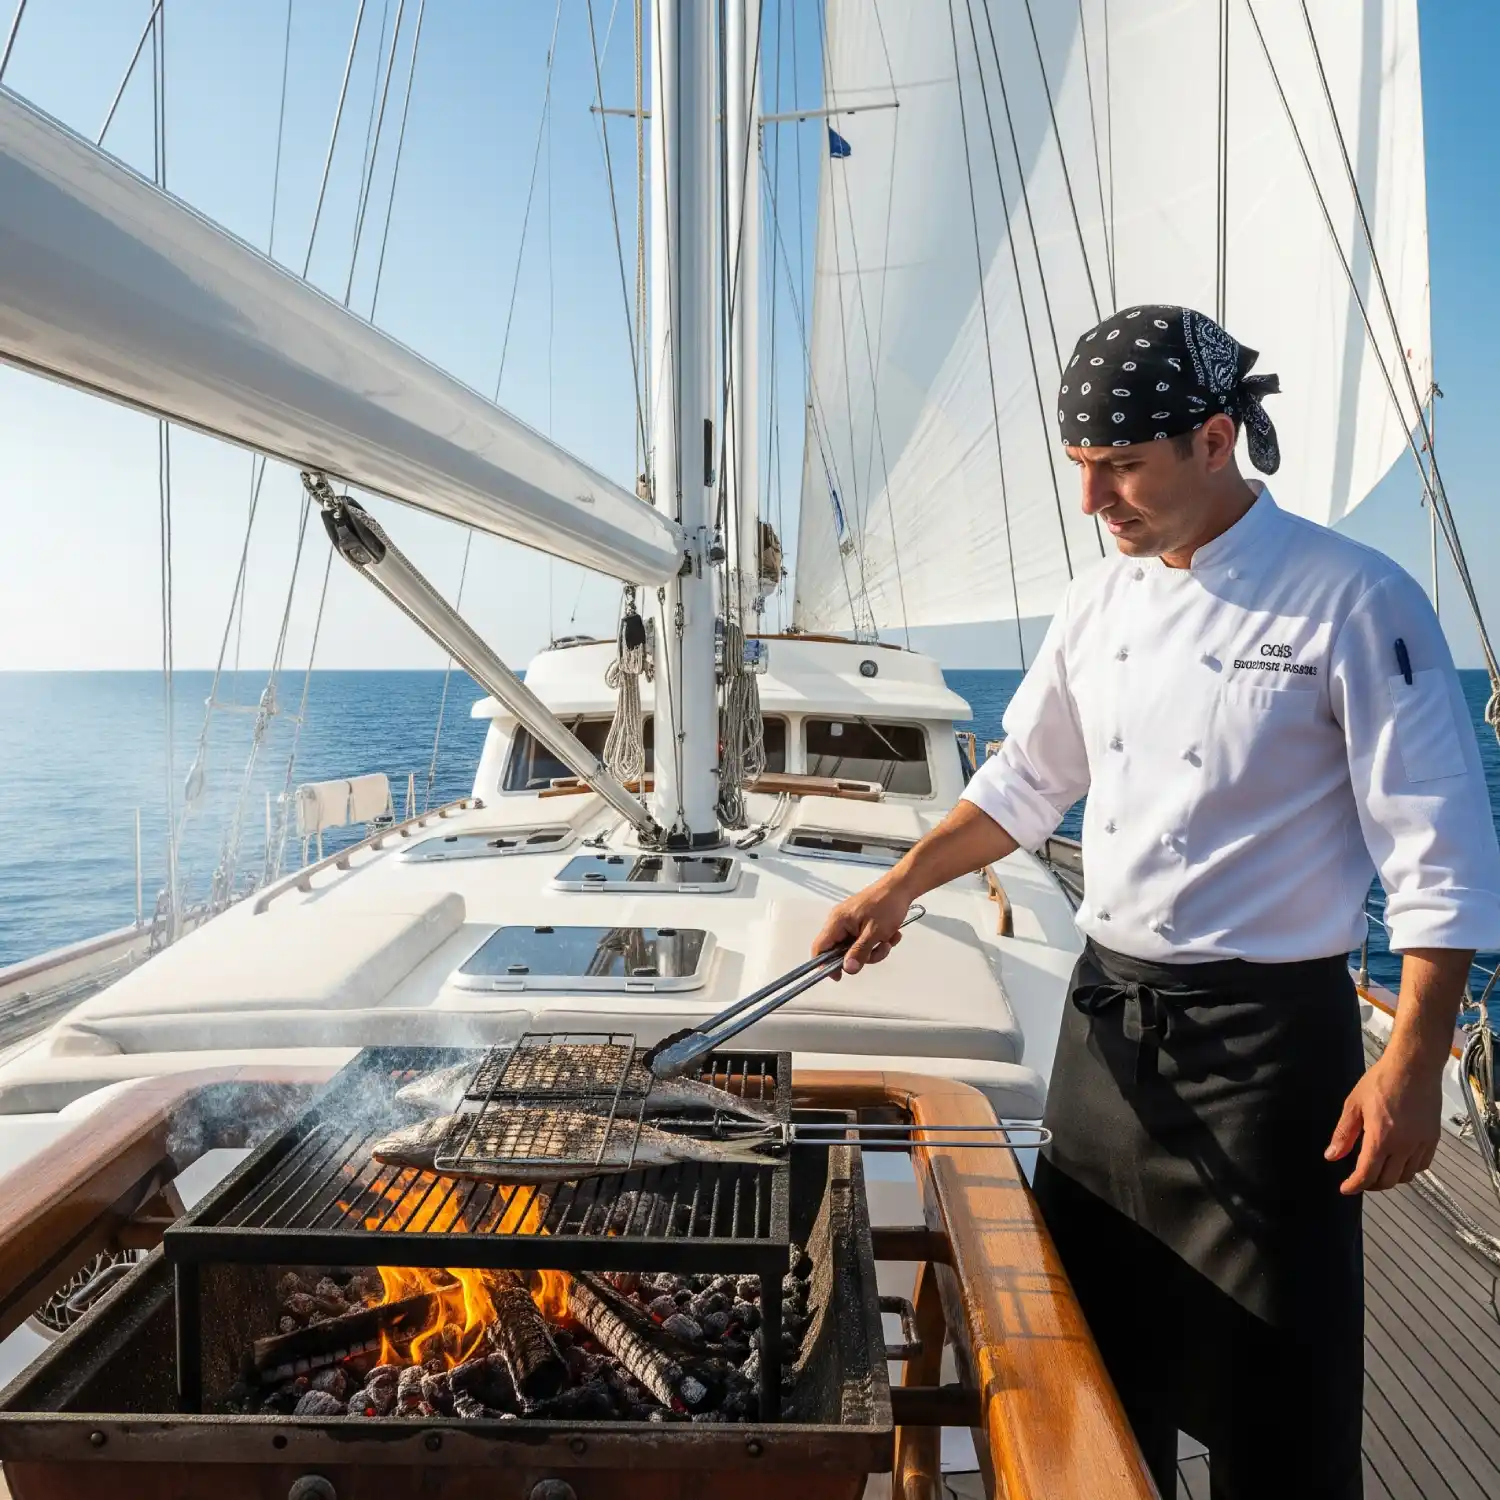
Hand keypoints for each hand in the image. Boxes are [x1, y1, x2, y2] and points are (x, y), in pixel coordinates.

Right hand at [810, 876, 914, 979]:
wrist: (901, 888)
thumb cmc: (886, 907)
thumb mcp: (874, 932)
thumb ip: (860, 952)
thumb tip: (847, 969)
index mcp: (837, 922)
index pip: (819, 947)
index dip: (824, 965)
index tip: (839, 976)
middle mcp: (840, 922)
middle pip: (841, 951)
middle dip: (863, 956)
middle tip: (880, 949)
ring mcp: (851, 922)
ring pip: (856, 948)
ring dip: (874, 949)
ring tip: (889, 940)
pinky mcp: (861, 922)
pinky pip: (864, 940)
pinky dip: (878, 941)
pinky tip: (892, 934)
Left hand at [1324, 1052, 1442, 1193]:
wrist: (1413, 1067)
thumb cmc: (1381, 1081)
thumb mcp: (1354, 1104)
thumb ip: (1343, 1133)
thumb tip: (1332, 1156)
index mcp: (1381, 1138)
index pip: (1367, 1174)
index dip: (1354, 1186)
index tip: (1345, 1189)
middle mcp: (1403, 1146)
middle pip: (1387, 1180)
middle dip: (1371, 1185)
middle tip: (1359, 1180)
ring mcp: (1421, 1144)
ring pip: (1406, 1176)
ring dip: (1390, 1179)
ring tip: (1378, 1170)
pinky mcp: (1433, 1138)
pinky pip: (1422, 1165)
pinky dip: (1410, 1170)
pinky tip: (1399, 1161)